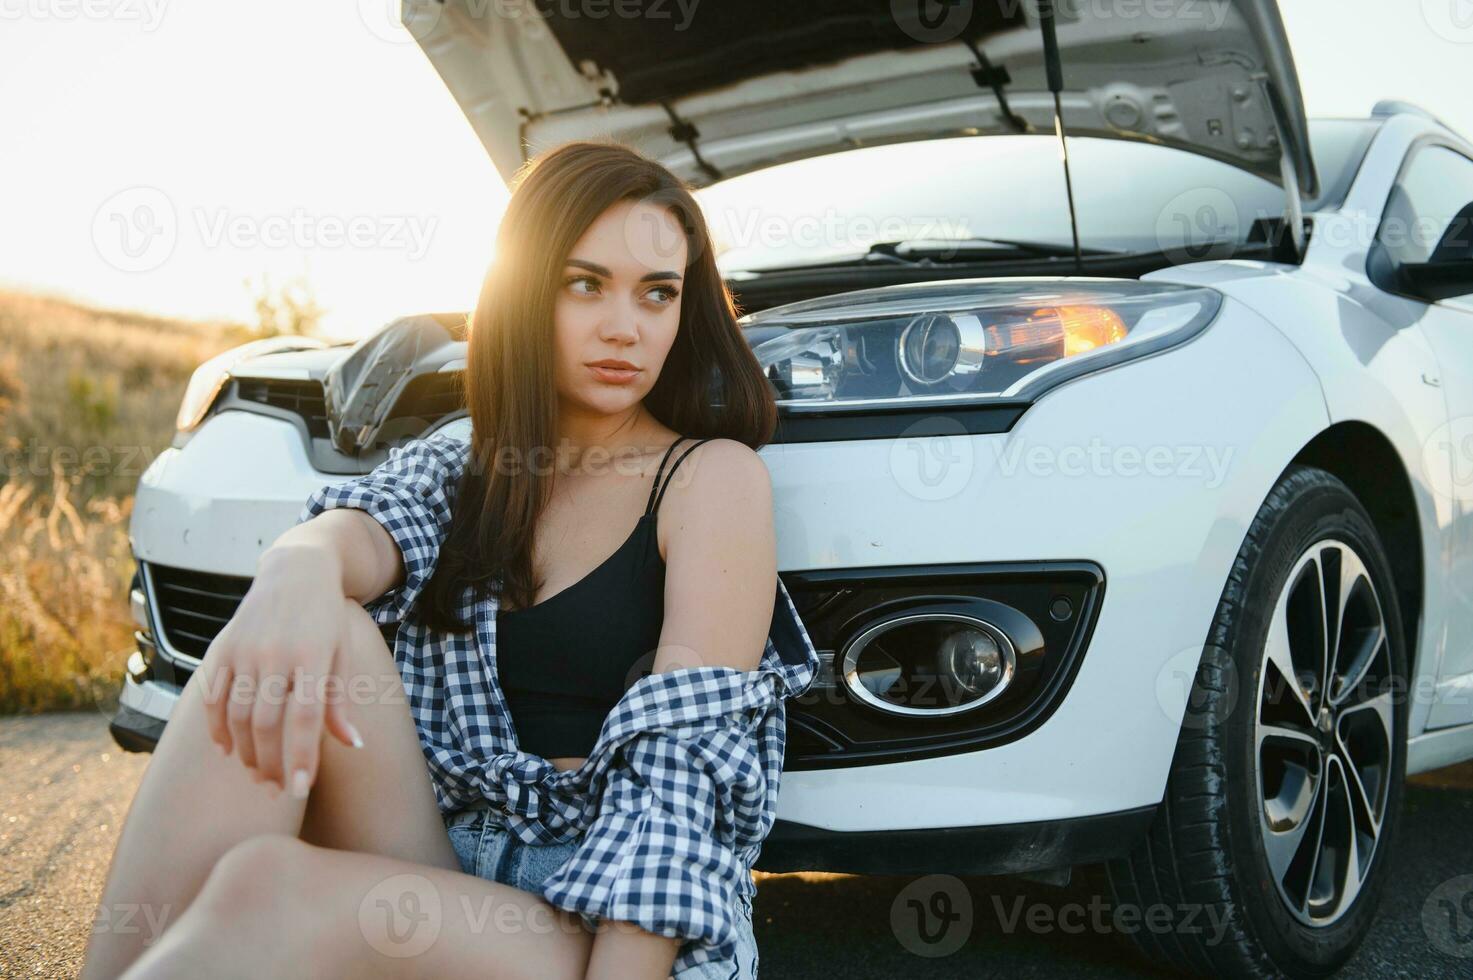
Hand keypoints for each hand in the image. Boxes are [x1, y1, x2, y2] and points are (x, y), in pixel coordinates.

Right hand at [194, 549, 364, 797]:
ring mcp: (246, 650)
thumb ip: (339, 702)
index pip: (305, 717)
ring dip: (245, 751)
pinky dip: (216, 727)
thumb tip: (352, 745)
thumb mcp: (341, 654)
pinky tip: (227, 749)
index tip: (298, 789)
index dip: (300, 756)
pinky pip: (213, 696)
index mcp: (313, 656)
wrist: (297, 571)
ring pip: (237, 715)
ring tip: (257, 774)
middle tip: (276, 790)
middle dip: (270, 763)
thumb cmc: (326, 619)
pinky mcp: (224, 647)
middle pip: (267, 723)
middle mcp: (276, 653)